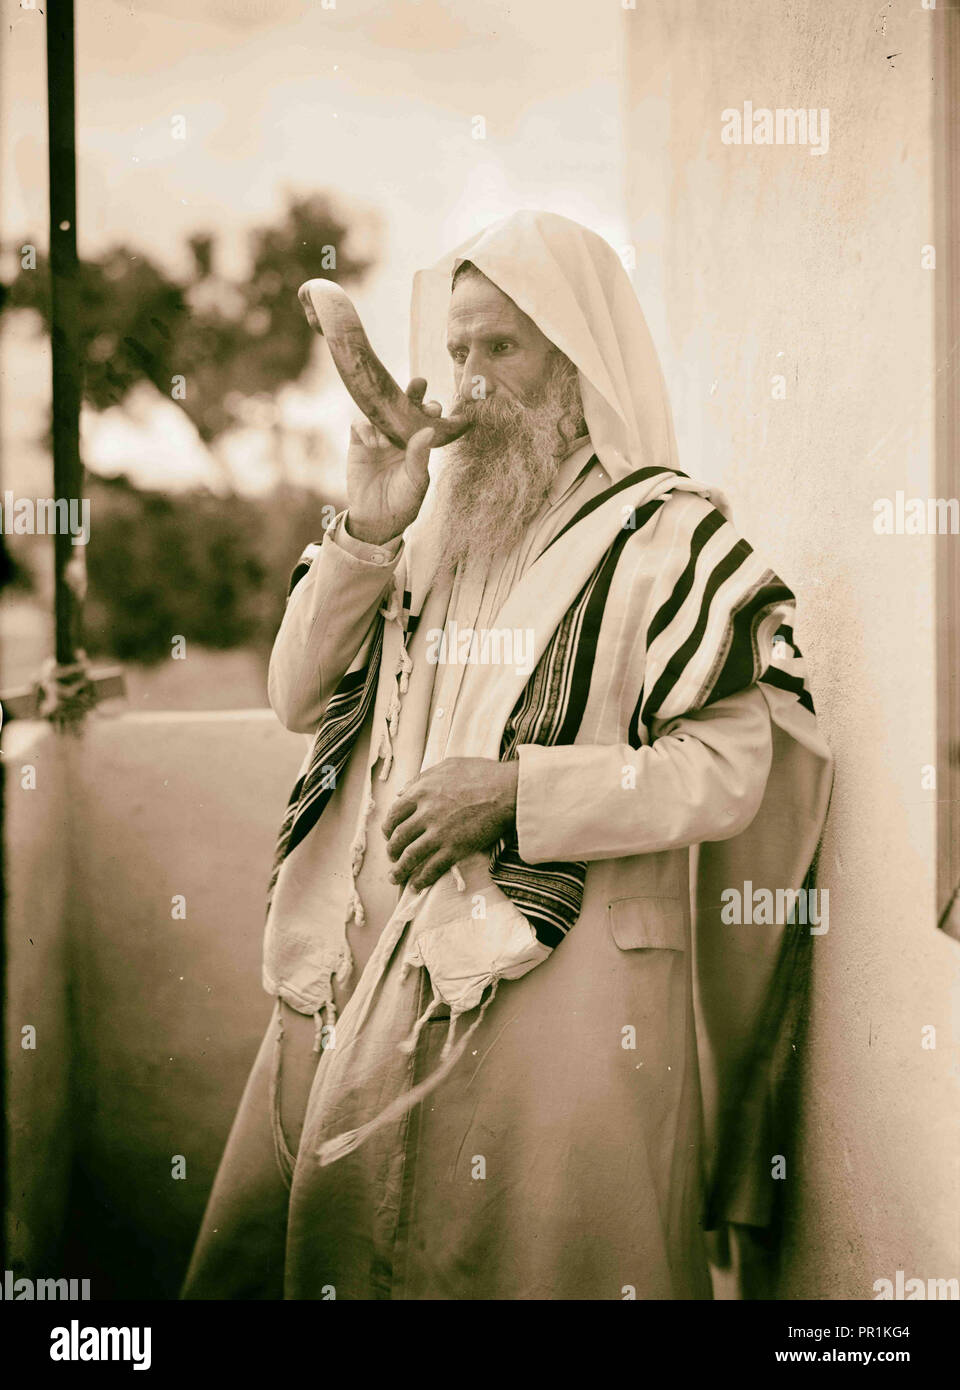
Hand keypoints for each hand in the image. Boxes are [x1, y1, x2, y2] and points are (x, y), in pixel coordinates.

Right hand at [346, 379, 442, 545]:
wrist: (376, 519)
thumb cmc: (403, 501)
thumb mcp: (416, 480)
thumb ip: (420, 455)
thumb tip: (430, 428)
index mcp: (418, 443)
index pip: (426, 419)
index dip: (431, 409)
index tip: (436, 407)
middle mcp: (398, 436)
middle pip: (404, 407)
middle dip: (413, 393)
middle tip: (419, 384)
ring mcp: (378, 437)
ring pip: (380, 412)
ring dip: (385, 416)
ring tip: (387, 441)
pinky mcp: (358, 443)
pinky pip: (359, 426)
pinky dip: (365, 429)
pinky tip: (372, 444)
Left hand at [382, 758, 518, 891]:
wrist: (508, 790)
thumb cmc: (482, 774)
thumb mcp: (448, 766)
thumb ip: (423, 777)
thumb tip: (403, 791)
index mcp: (421, 792)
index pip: (394, 813)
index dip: (388, 827)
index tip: (389, 834)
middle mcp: (425, 813)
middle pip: (398, 837)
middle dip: (391, 850)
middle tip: (392, 856)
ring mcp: (439, 833)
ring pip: (410, 856)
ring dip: (399, 870)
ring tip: (395, 878)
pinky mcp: (454, 849)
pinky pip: (432, 868)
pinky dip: (421, 879)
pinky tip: (417, 885)